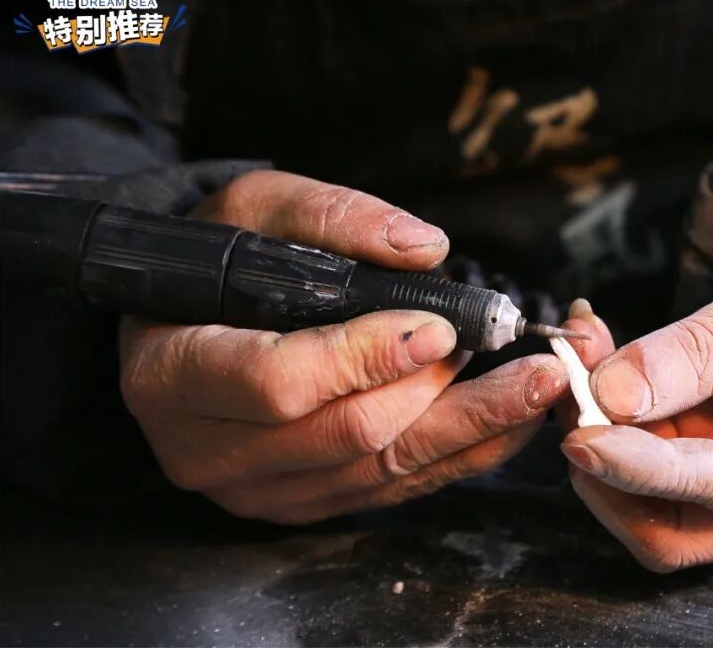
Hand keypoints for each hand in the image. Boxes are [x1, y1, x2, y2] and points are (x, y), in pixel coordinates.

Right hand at [121, 170, 568, 522]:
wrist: (186, 320)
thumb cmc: (218, 258)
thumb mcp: (255, 208)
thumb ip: (332, 217)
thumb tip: (425, 249)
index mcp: (174, 373)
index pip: (279, 382)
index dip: (365, 358)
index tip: (440, 329)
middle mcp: (208, 449)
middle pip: (346, 436)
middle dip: (443, 396)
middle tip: (521, 361)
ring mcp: (257, 489)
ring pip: (380, 471)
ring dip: (470, 430)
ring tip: (537, 390)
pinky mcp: (302, 503)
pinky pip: (390, 489)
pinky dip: (457, 456)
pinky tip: (509, 423)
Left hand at [559, 212, 712, 570]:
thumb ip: (699, 350)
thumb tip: (612, 396)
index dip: (641, 467)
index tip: (581, 432)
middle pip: (678, 528)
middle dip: (609, 475)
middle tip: (570, 393)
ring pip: (652, 503)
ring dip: (602, 444)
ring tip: (582, 359)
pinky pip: (654, 463)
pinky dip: (615, 423)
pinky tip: (600, 363)